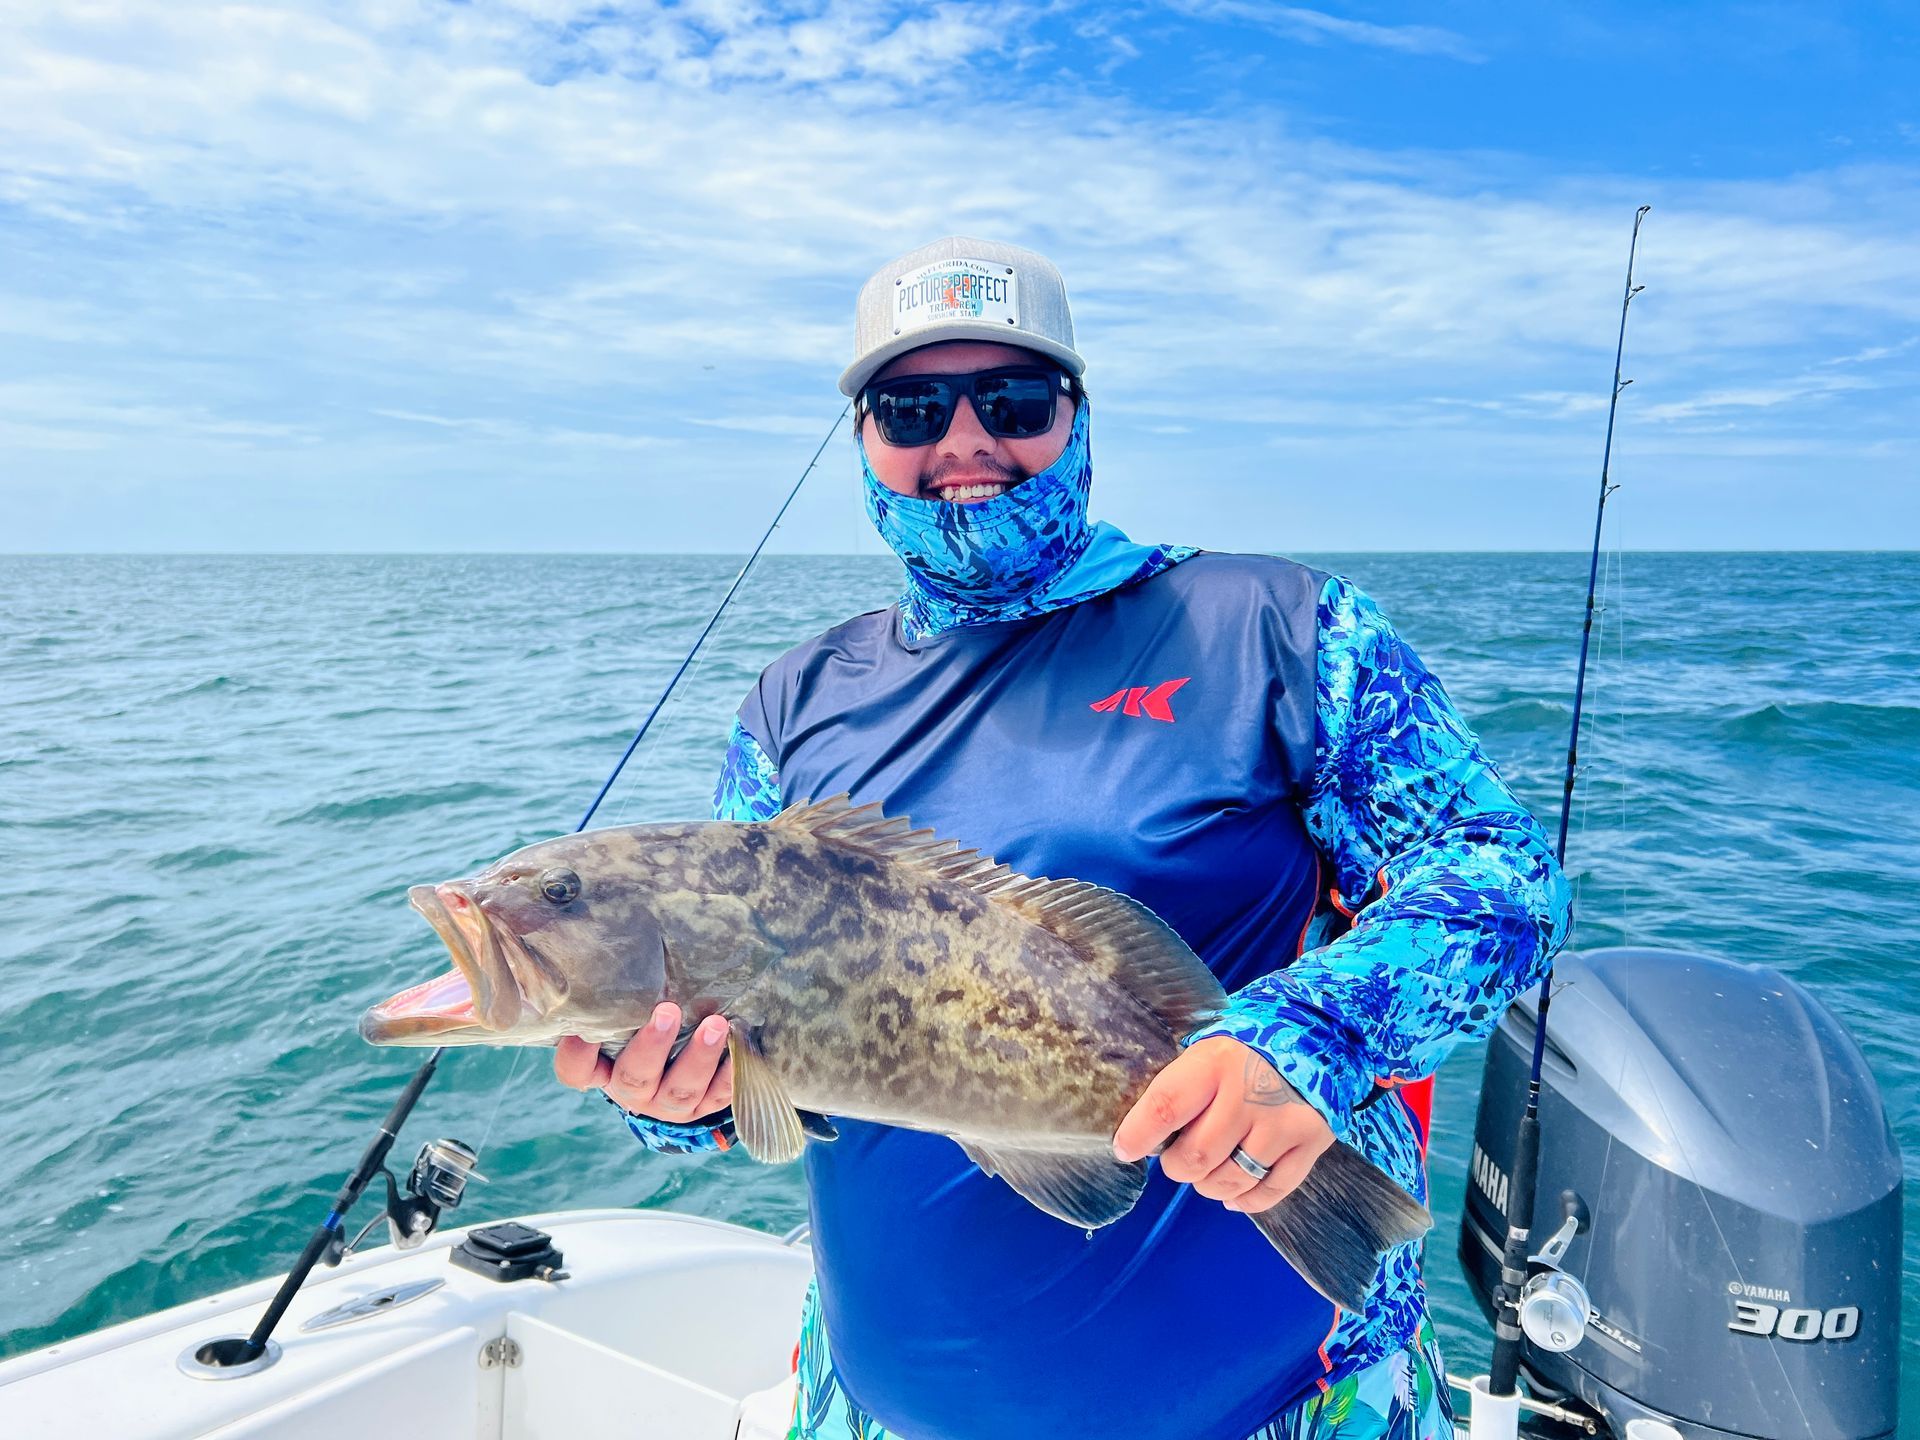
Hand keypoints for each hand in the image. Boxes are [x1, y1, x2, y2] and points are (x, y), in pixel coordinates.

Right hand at [554, 1003, 732, 1123]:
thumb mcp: (625, 1014)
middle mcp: (633, 1092)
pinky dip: (730, 1073)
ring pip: (680, 1090)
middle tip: (668, 1011)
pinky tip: (738, 1044)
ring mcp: (668, 1104)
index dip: (578, 1052)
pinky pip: (718, 1096)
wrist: (679, 1066)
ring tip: (715, 1024)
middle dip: (652, 1046)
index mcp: (603, 1071)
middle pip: (635, 1078)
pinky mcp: (704, 1107)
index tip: (583, 1025)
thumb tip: (610, 932)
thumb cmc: (643, 1024)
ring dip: (698, 1057)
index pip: (577, 1070)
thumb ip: (616, 991)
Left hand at [1112, 1036, 1332, 1214]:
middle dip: (1177, 1167)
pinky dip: (1244, 1200)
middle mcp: (1249, 1095)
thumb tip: (1142, 1137)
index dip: (1138, 1135)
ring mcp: (1282, 1123)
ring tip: (1208, 1169)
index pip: (1165, 1107)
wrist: (1316, 1037)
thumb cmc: (1245, 1050)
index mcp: (1214, 1063)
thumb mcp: (1207, 1052)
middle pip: (1196, 1157)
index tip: (1125, 1149)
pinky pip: (1268, 1192)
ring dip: (1208, 1185)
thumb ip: (1181, 1090)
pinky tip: (1233, 1191)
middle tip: (1178, 1157)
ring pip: (1230, 1181)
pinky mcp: (1310, 1144)